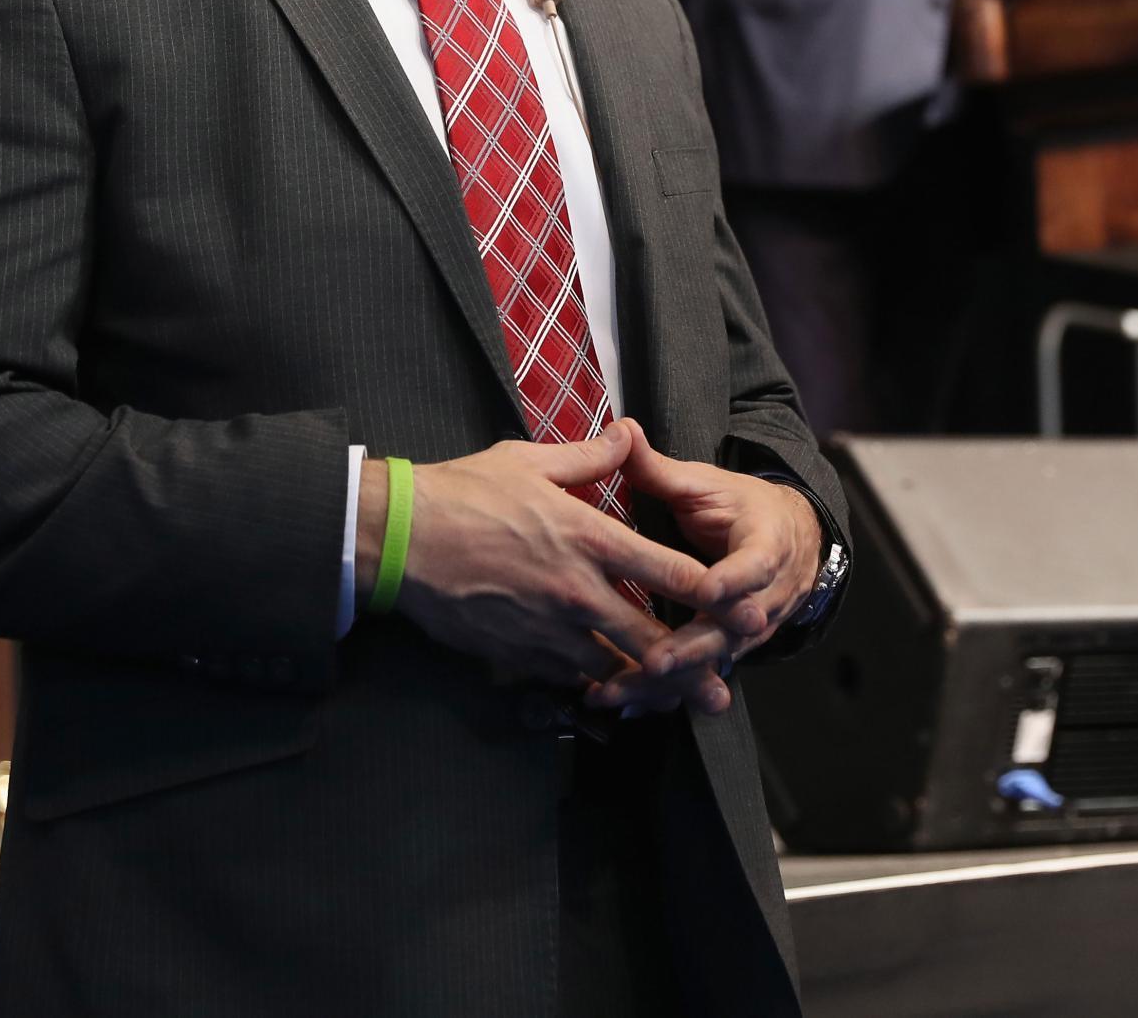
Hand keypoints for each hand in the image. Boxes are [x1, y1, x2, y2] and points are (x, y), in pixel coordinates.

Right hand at [378, 426, 714, 693]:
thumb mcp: (529, 461)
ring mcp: (549, 629)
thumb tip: (628, 434)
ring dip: (643, 685)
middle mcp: (579, 591)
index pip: (670, 573)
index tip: (738, 606)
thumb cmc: (463, 493)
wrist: (400, 538)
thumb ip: (589, 456)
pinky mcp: (519, 654)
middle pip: (653, 641)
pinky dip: (592, 684)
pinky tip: (608, 691)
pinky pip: (569, 678)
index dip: (712, 594)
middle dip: (692, 667)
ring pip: (613, 669)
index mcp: (590, 537)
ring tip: (673, 703)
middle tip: (721, 688)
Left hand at [585, 421, 823, 715]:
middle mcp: (768, 594)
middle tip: (655, 663)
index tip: (709, 590)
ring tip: (623, 693)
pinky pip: (703, 673)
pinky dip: (666, 691)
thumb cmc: (740, 507)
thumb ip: (661, 468)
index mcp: (768, 543)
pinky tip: (624, 702)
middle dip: (693, 648)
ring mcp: (754, 628)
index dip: (734, 580)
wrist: (787, 538)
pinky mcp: (733, 650)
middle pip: (733, 627)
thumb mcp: (706, 483)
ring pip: (716, 660)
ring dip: (672, 681)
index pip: (755, 564)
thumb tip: (623, 429)